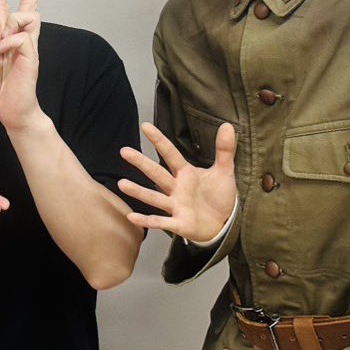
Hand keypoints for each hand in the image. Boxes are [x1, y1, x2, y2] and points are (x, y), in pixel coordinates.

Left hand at [0, 0, 45, 129]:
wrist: (10, 112)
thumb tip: (0, 32)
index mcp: (7, 40)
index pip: (7, 10)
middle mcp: (21, 39)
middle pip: (29, 5)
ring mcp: (28, 46)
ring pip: (25, 15)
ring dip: (9, 24)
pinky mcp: (31, 55)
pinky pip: (20, 36)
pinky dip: (6, 42)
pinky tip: (0, 54)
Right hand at [118, 121, 236, 243]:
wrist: (224, 223)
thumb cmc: (219, 196)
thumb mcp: (224, 171)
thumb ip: (225, 150)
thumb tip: (227, 125)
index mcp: (186, 174)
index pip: (171, 154)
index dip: (159, 140)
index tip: (146, 126)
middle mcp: (176, 188)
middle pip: (157, 173)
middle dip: (141, 162)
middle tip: (124, 151)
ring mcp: (175, 206)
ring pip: (154, 197)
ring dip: (138, 191)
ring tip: (121, 184)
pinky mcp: (179, 223)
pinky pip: (161, 221)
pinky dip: (147, 221)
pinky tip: (132, 217)